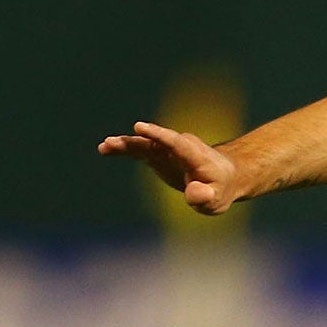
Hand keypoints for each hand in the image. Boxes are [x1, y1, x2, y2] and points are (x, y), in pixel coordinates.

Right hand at [97, 121, 240, 213]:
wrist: (222, 177)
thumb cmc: (219, 189)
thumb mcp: (216, 199)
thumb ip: (204, 197)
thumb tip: (194, 192)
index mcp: (196, 157)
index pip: (177, 143)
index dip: (158, 136)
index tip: (140, 128)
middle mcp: (181, 148)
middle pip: (156, 142)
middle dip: (136, 141)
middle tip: (113, 142)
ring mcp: (167, 149)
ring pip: (145, 143)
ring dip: (125, 144)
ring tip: (105, 146)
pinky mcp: (158, 154)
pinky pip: (139, 150)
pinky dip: (124, 150)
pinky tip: (105, 149)